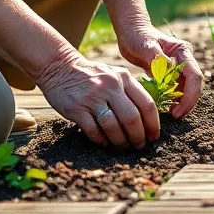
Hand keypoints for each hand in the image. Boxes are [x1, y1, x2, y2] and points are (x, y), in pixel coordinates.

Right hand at [35, 53, 159, 148]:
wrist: (59, 67)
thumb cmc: (92, 75)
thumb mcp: (114, 74)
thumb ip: (131, 90)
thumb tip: (148, 117)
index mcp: (124, 78)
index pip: (146, 104)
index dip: (153, 124)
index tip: (154, 136)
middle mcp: (110, 86)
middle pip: (132, 118)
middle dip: (138, 136)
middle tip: (139, 145)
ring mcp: (93, 97)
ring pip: (113, 127)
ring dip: (121, 142)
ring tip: (123, 146)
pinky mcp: (77, 109)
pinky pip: (94, 131)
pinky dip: (101, 141)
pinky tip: (104, 143)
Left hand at [117, 24, 203, 118]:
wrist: (131, 33)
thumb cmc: (137, 36)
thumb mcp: (145, 45)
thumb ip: (156, 56)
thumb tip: (169, 69)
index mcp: (183, 51)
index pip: (194, 76)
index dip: (190, 95)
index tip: (179, 109)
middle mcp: (184, 60)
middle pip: (194, 85)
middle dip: (187, 102)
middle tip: (175, 116)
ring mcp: (178, 68)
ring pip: (186, 89)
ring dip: (181, 103)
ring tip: (170, 115)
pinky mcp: (170, 75)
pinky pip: (175, 90)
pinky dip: (172, 100)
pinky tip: (164, 107)